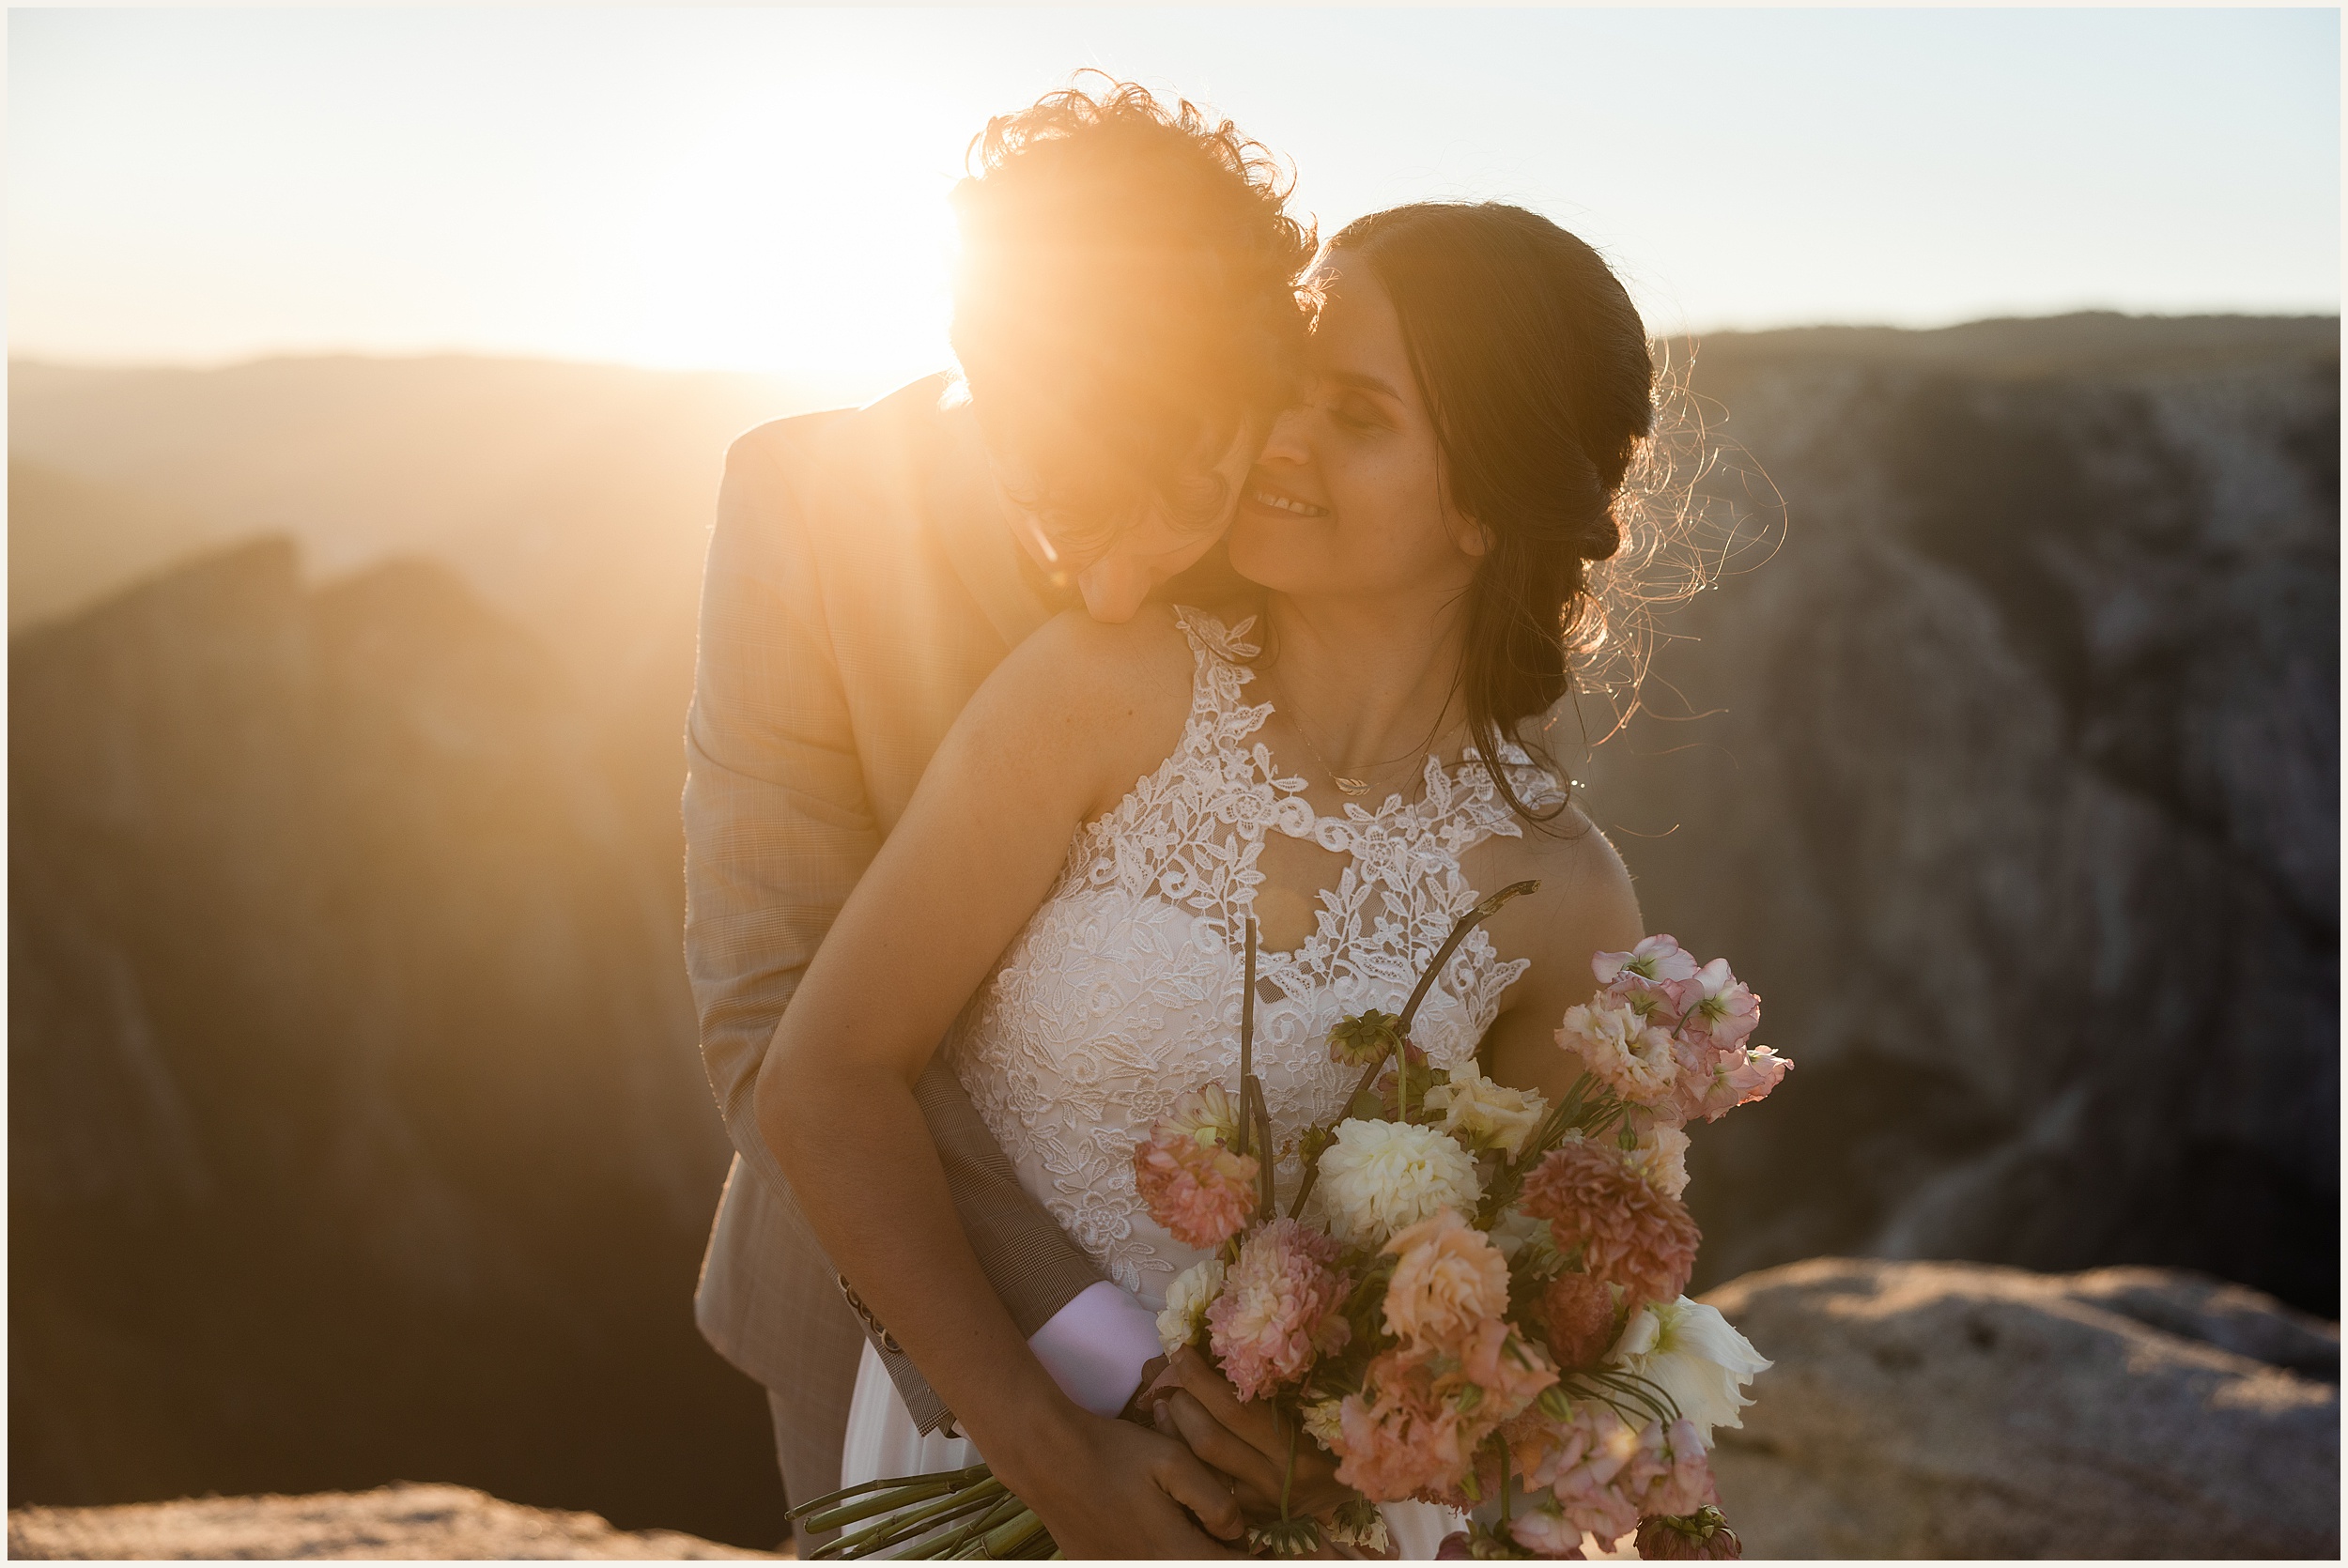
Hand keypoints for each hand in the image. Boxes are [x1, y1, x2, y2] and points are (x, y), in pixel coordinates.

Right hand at [992, 1400, 1245, 1557]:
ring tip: (1177, 1517)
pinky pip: (1137, 1559)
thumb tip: (1237, 1531)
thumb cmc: (1113, 1453)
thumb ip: (1215, 1501)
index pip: (1226, 1567)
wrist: (1046, 1456)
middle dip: (1211, 1548)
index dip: (1244, 1553)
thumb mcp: (1173, 1461)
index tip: (1246, 1535)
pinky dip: (1151, 1547)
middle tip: (1213, 1521)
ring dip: (1183, 1547)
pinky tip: (1144, 1520)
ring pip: (1169, 1562)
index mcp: (1173, 1552)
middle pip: (1197, 1565)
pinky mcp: (1097, 1565)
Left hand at [1148, 1346, 1358, 1522]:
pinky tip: (1172, 1437)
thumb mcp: (1330, 1400)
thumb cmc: (1346, 1428)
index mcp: (1299, 1447)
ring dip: (1173, 1430)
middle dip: (1182, 1401)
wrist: (1366, 1483)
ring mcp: (1261, 1501)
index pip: (1236, 1409)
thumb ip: (1298, 1376)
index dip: (1200, 1379)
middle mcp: (1276, 1478)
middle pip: (1209, 1439)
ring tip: (1165, 1402)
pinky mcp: (1251, 1515)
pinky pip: (1206, 1486)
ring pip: (1200, 1467)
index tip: (1183, 1351)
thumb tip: (1251, 1336)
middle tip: (1173, 1374)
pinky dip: (1184, 1459)